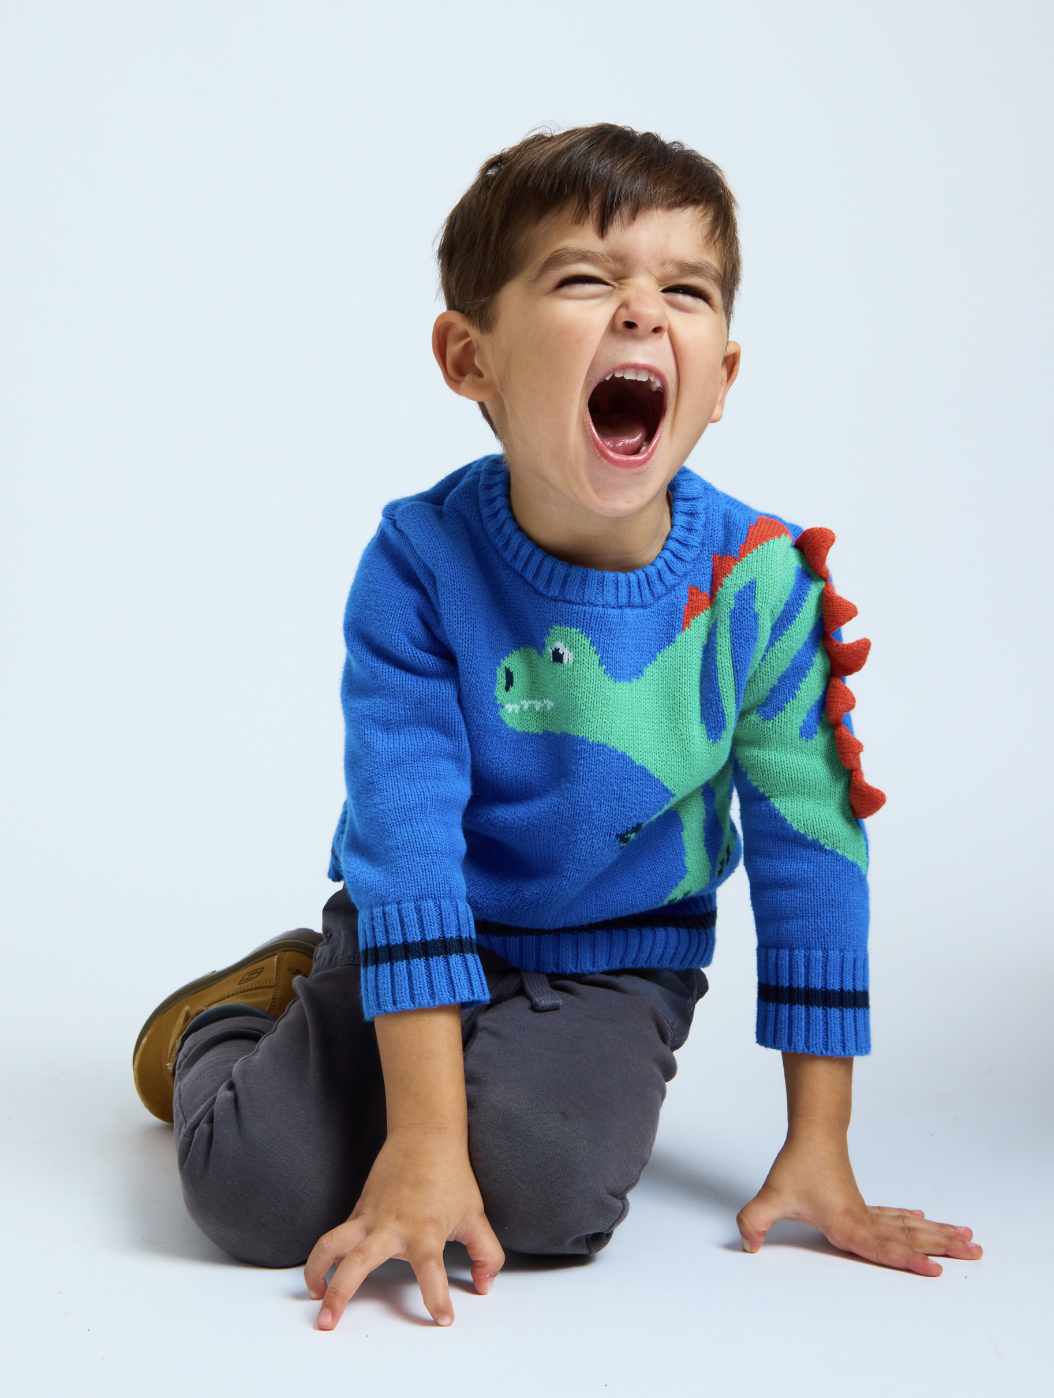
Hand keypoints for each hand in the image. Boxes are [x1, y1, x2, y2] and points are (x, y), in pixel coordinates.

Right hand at [304, 1124, 503, 1328]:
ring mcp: (370, 1218)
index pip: (432, 1271)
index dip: (437, 1298)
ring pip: (332, 1244)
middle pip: (359, 1263)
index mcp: (425, 1230)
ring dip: (317, 1271)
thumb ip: (486, 1254)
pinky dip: (326, 1255)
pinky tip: (324, 1273)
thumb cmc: (451, 1175)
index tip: (443, 1319)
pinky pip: (336, 1235)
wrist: (424, 1135)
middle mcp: (392, 1227)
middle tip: (328, 1323)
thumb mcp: (475, 1215)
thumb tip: (483, 1285)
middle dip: (340, 1295)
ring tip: (314, 1297)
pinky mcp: (358, 1211)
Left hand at [737, 1137, 982, 1276]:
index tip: (937, 1270)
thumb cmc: (796, 1165)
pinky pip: (897, 1218)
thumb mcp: (772, 1196)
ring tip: (969, 1240)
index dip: (909, 1262)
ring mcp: (867, 1211)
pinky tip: (927, 1223)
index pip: (883, 1248)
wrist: (813, 1132)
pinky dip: (916, 1224)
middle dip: (943, 1247)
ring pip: (910, 1226)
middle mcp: (864, 1219)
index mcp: (848, 1224)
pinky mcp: (864, 1204)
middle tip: (976, 1252)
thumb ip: (755, 1221)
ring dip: (939, 1234)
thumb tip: (746, 1245)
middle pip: (910, 1237)